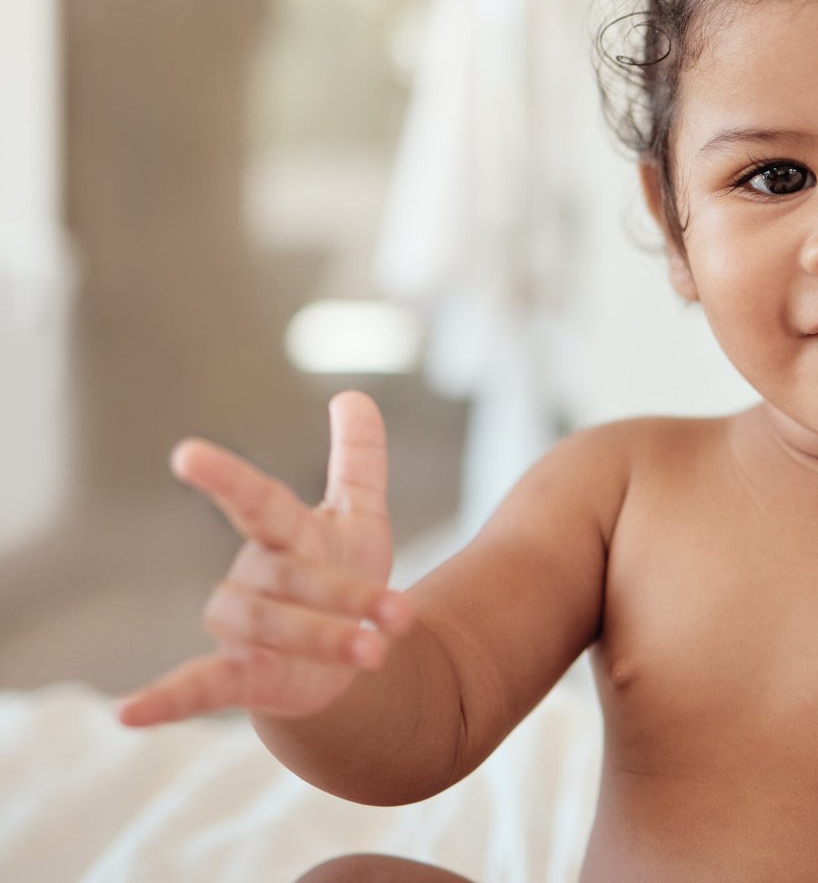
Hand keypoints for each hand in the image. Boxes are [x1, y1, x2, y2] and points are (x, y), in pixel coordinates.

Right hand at [115, 391, 413, 726]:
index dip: (225, 477)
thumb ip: (357, 459)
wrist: (345, 658)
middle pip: (287, 575)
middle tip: (400, 614)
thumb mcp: (360, 518)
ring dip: (323, 639)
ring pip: (265, 625)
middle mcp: (254, 575)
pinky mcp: (240, 675)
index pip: (255, 499)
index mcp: (284, 534)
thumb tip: (353, 395)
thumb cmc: (343, 576)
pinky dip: (163, 699)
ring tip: (376, 652)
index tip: (185, 454)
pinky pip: (194, 685)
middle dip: (346, 594)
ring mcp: (241, 627)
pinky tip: (126, 714)